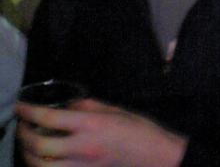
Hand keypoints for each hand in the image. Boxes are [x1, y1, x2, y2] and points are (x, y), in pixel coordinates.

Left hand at [16, 98, 186, 166]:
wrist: (152, 155)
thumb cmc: (137, 128)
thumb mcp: (112, 109)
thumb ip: (86, 106)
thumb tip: (65, 106)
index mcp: (90, 125)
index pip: (50, 118)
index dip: (30, 112)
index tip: (21, 106)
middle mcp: (81, 148)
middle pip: (39, 147)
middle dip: (24, 135)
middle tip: (22, 125)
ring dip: (28, 155)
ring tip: (28, 143)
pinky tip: (43, 159)